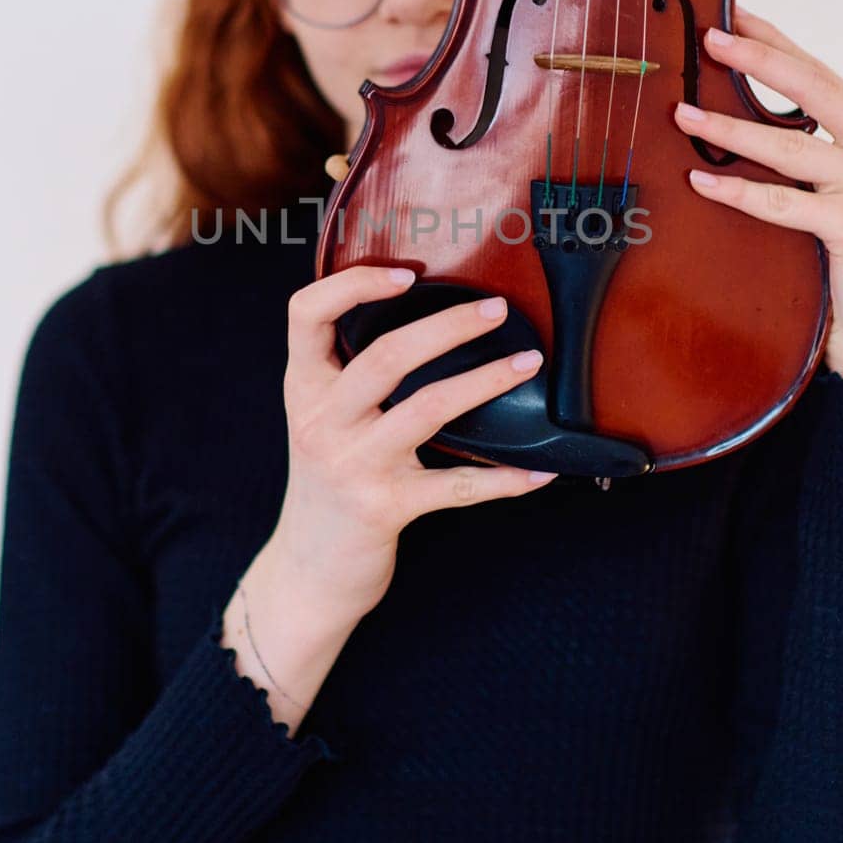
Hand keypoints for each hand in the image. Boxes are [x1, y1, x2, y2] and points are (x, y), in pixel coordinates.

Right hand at [270, 265, 555, 618]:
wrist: (307, 569)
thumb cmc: (329, 479)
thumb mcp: (320, 418)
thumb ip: (347, 371)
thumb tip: (423, 314)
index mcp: (303, 387)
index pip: (306, 314)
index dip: (353, 284)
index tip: (407, 273)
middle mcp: (321, 421)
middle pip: (385, 356)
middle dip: (448, 326)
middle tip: (496, 310)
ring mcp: (353, 465)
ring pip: (426, 408)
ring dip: (484, 381)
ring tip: (528, 362)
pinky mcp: (385, 508)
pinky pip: (458, 486)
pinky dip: (504, 479)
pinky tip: (540, 471)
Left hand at [672, 6, 842, 381]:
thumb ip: (816, 148)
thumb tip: (745, 111)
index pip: (823, 74)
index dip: (776, 42)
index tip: (732, 13)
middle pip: (815, 88)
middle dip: (757, 58)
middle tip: (707, 37)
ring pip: (792, 144)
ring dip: (730, 127)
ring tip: (682, 113)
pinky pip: (785, 201)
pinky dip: (739, 191)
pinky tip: (701, 181)